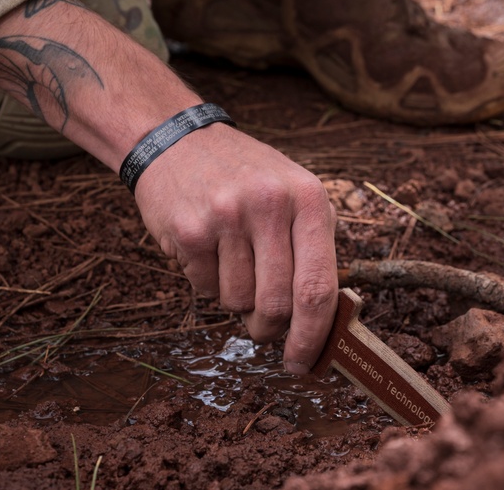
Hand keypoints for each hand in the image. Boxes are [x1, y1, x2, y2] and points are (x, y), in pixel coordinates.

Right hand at [131, 122, 338, 373]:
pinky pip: (205, 289)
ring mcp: (227, 216)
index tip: (305, 362)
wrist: (178, 140)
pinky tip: (208, 248)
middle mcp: (271, 205)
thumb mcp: (294, 194)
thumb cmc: (246, 177)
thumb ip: (313, 248)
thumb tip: (325, 321)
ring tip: (233, 262)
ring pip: (238, 302)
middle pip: (277, 305)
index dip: (314, 336)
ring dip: (236, 300)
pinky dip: (208, 282)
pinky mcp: (189, 230)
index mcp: (309, 199)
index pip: (319, 287)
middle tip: (263, 327)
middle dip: (270, 329)